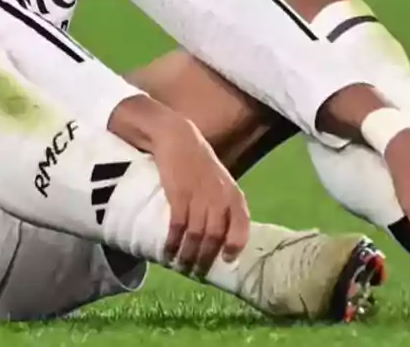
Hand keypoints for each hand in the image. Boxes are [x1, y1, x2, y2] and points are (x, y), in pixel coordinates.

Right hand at [150, 115, 250, 276]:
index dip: (234, 247)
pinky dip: (173, 242)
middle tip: (197, 272)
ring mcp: (199, 196)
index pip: (242, 227)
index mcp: (234, 195)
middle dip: (206, 258)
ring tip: (182, 266)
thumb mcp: (221, 182)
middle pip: (215, 237)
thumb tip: (223, 238)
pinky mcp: (179, 194)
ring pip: (196, 235)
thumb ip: (224, 206)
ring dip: (188, 255)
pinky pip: (177, 225)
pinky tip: (168, 251)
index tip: (225, 261)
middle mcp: (220, 198)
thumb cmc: (200, 163)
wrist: (178, 138)